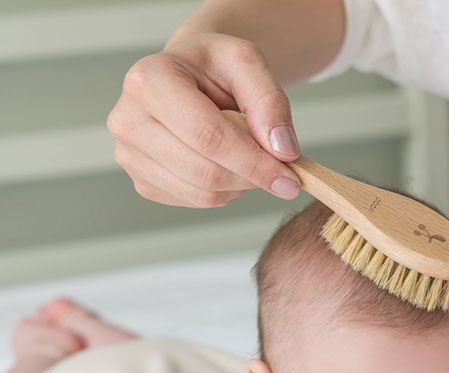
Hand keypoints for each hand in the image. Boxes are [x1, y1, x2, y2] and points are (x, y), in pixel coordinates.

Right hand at [107, 33, 300, 207]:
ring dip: (239, 185)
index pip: (208, 137)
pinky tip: (226, 164)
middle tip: (279, 170)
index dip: (254, 163)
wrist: (191, 77)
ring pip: (202, 194)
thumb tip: (282, 151)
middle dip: (251, 176)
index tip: (290, 178)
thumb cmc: (215, 68)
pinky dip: (224, 191)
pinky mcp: (143, 182)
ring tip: (247, 156)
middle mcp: (128, 120)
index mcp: (149, 81)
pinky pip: (195, 202)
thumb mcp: (249, 64)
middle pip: (205, 172)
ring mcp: (130, 155)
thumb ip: (271, 103)